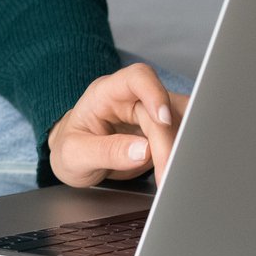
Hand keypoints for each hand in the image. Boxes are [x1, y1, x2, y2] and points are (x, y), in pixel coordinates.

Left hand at [46, 62, 190, 187]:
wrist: (73, 158)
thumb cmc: (71, 149)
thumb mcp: (75, 154)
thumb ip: (107, 152)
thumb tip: (142, 151)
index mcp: (106, 93)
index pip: (136, 78)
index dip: (154, 93)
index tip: (163, 119)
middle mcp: (131, 99)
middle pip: (162, 110)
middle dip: (167, 144)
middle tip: (165, 174)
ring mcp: (149, 114)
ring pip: (179, 122)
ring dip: (180, 150)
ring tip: (171, 177)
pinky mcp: (161, 132)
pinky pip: (181, 137)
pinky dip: (183, 154)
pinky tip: (181, 171)